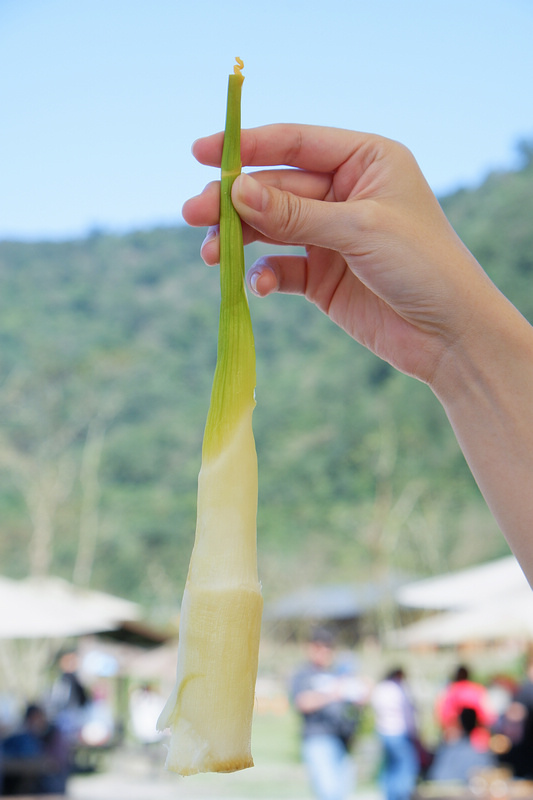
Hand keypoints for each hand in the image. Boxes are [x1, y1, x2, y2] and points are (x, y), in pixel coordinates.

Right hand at [183, 123, 500, 387]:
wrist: (450, 336)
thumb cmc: (421, 265)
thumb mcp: (358, 229)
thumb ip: (295, 212)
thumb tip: (235, 190)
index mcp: (365, 160)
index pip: (296, 144)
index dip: (248, 146)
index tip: (202, 152)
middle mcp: (345, 193)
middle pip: (276, 188)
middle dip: (235, 201)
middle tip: (193, 212)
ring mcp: (331, 236)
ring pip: (272, 227)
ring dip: (241, 238)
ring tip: (211, 252)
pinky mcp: (322, 276)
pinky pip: (282, 266)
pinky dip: (265, 274)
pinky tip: (258, 285)